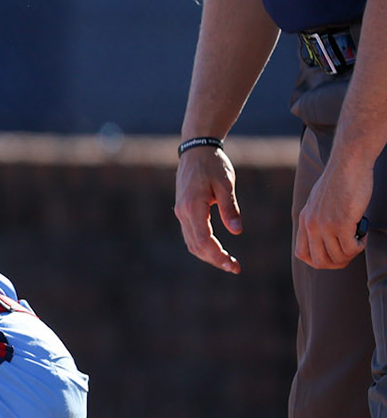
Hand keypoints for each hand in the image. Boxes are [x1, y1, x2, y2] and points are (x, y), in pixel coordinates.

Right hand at [174, 146, 242, 272]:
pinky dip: (203, 246)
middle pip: (196, 246)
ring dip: (208, 255)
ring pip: (191, 243)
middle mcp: (183, 213)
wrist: (196, 150)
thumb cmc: (214, 165)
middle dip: (214, 259)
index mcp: (193, 207)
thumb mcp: (226, 184)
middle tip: (234, 267)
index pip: (204, 240)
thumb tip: (237, 231)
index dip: (218, 256)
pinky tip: (216, 248)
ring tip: (227, 261)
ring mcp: (181, 212)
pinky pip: (191, 234)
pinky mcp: (183, 211)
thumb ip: (230, 209)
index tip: (234, 265)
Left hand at [295, 154, 371, 269]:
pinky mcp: (342, 223)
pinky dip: (360, 246)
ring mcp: (326, 225)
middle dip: (337, 263)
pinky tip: (363, 235)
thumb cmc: (339, 181)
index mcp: (304, 220)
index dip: (318, 261)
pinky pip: (350, 249)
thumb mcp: (319, 202)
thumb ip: (319, 219)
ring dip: (351, 253)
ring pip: (337, 257)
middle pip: (319, 262)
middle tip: (350, 252)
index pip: (301, 254)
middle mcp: (311, 225)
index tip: (333, 255)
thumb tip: (327, 237)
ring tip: (358, 239)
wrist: (348, 164)